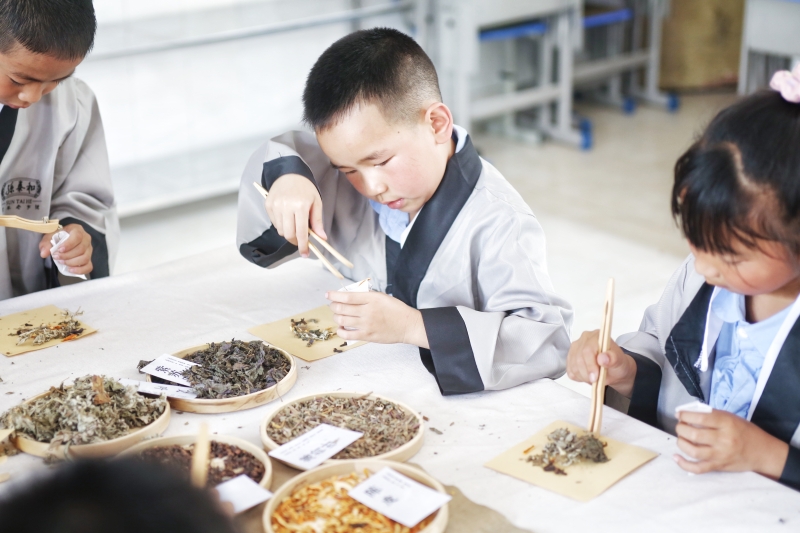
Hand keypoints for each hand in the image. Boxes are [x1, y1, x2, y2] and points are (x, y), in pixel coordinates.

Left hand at [38, 224, 93, 275]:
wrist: (64, 239)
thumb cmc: (59, 236)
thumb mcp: (50, 236)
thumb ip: (46, 243)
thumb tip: (44, 253)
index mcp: (77, 230)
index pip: (77, 237)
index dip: (69, 244)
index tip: (59, 250)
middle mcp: (86, 239)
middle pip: (81, 249)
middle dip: (67, 256)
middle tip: (56, 257)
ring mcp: (89, 250)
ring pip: (85, 258)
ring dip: (72, 262)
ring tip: (61, 262)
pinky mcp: (89, 258)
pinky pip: (89, 266)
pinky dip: (80, 270)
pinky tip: (70, 270)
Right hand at [264, 174, 325, 257]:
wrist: (290, 174)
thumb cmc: (305, 188)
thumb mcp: (316, 203)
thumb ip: (318, 221)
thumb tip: (322, 238)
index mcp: (300, 206)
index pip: (301, 232)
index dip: (303, 245)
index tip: (305, 254)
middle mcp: (286, 206)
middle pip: (288, 234)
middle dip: (295, 240)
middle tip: (300, 239)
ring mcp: (275, 206)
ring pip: (280, 230)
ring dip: (288, 232)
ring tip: (294, 223)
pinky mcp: (268, 205)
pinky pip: (274, 223)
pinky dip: (280, 225)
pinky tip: (286, 217)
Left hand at [326, 290, 428, 346]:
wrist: (407, 325)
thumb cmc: (396, 310)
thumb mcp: (382, 297)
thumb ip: (366, 296)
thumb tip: (348, 297)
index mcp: (372, 298)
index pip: (347, 296)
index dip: (334, 295)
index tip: (328, 294)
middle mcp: (367, 311)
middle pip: (342, 308)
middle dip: (333, 306)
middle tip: (333, 305)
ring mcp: (366, 324)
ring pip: (342, 320)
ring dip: (336, 317)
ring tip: (338, 316)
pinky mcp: (367, 336)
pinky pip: (347, 334)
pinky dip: (340, 330)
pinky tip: (342, 327)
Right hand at [566, 330, 636, 396]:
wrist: (613, 370)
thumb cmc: (617, 364)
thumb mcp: (620, 362)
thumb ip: (613, 358)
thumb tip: (603, 358)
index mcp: (596, 336)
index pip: (587, 350)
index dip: (590, 365)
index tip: (595, 377)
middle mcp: (584, 339)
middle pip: (578, 359)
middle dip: (587, 373)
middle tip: (596, 380)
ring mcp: (575, 348)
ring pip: (573, 366)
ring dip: (584, 377)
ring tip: (595, 378)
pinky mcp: (570, 358)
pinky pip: (571, 371)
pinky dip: (580, 378)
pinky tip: (589, 376)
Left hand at [674, 410, 789, 478]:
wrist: (763, 452)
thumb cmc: (745, 431)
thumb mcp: (731, 417)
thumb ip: (711, 415)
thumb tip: (688, 413)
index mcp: (727, 423)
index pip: (700, 418)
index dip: (685, 415)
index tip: (679, 414)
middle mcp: (723, 439)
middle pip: (694, 435)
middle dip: (681, 429)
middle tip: (680, 426)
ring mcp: (721, 455)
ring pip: (693, 451)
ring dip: (681, 443)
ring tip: (681, 438)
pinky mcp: (719, 466)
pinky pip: (698, 468)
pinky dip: (684, 464)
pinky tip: (676, 457)